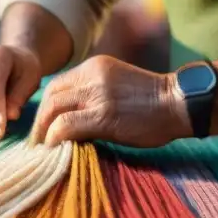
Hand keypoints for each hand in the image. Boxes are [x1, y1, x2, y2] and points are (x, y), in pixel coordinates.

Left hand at [30, 55, 190, 147]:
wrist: (179, 104)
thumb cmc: (152, 101)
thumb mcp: (116, 85)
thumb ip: (92, 94)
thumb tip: (67, 120)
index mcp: (94, 66)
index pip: (56, 85)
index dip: (45, 108)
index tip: (43, 127)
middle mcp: (92, 76)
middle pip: (50, 96)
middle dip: (39, 121)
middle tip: (37, 142)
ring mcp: (98, 95)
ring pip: (53, 109)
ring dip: (43, 132)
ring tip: (44, 150)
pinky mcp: (104, 116)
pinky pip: (67, 125)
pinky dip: (55, 138)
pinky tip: (56, 150)